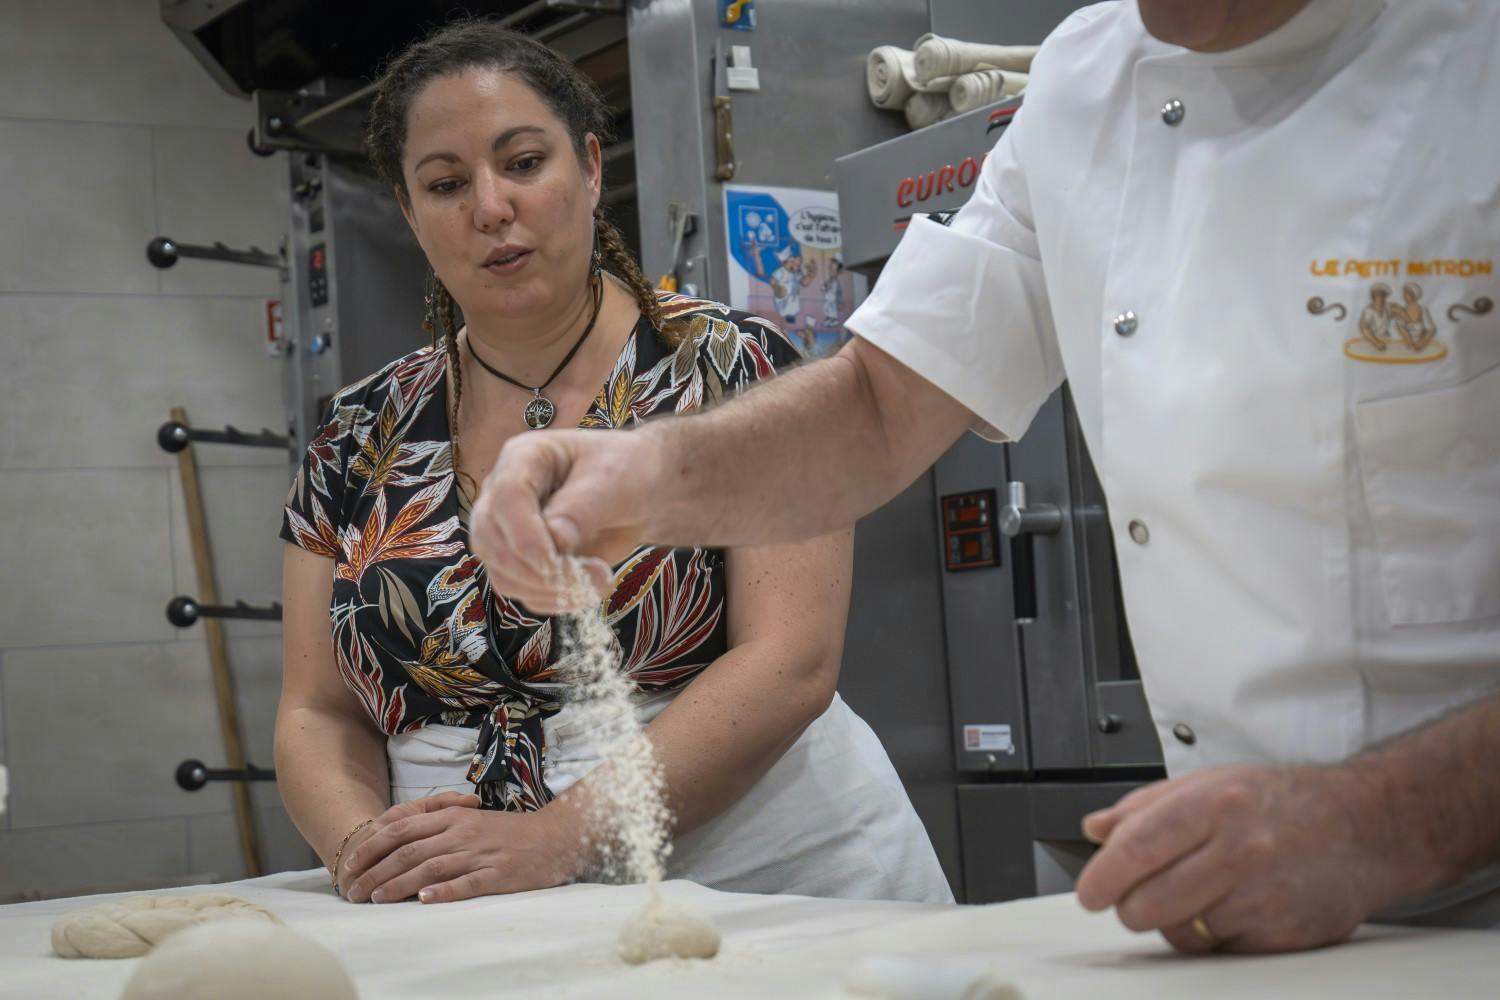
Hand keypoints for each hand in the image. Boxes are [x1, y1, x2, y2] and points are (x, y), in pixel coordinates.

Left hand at [342, 795, 585, 904]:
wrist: (553, 837)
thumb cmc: (507, 832)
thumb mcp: (470, 820)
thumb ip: (438, 827)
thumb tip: (398, 844)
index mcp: (452, 817)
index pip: (401, 829)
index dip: (371, 848)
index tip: (350, 867)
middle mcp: (461, 832)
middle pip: (409, 850)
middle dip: (375, 872)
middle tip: (353, 892)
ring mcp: (479, 853)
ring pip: (430, 867)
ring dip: (399, 884)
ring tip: (376, 899)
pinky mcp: (497, 874)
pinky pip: (466, 883)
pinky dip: (443, 891)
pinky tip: (423, 900)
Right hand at [470, 429, 656, 612]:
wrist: (640, 493)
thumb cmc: (626, 472)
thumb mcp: (613, 481)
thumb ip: (581, 508)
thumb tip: (555, 542)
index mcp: (524, 458)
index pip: (506, 496)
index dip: (524, 535)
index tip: (554, 562)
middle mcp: (504, 493)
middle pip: (491, 540)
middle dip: (535, 571)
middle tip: (590, 579)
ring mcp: (508, 529)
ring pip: (502, 572)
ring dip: (547, 590)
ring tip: (598, 583)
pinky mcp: (521, 559)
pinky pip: (520, 590)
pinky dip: (552, 599)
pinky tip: (586, 592)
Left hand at [1074, 764, 1408, 953]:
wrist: (1367, 826)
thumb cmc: (1283, 802)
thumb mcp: (1209, 782)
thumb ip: (1144, 806)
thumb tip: (1095, 830)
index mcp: (1213, 804)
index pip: (1136, 849)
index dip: (1102, 878)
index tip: (1090, 893)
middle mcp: (1239, 850)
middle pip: (1149, 903)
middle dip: (1129, 906)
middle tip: (1133, 897)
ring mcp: (1263, 897)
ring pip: (1180, 932)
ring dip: (1172, 921)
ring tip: (1194, 893)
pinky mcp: (1284, 936)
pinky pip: (1219, 951)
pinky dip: (1212, 936)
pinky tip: (1230, 907)